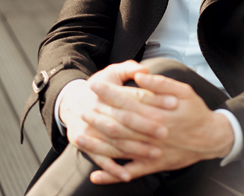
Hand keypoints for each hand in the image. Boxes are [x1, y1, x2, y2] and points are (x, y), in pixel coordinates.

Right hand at [59, 61, 178, 181]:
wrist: (70, 102)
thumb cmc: (99, 87)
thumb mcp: (111, 72)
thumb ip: (129, 68)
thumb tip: (145, 70)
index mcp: (106, 92)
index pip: (133, 96)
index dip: (154, 99)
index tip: (173, 102)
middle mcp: (97, 111)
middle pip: (124, 120)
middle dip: (145, 127)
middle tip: (165, 131)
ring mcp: (90, 129)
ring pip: (114, 141)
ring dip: (135, 149)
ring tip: (155, 153)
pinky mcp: (84, 143)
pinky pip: (99, 158)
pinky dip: (113, 169)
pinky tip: (127, 175)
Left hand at [79, 72, 233, 184]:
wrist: (211, 137)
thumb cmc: (196, 112)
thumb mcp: (184, 90)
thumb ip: (161, 83)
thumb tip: (140, 76)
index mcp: (157, 112)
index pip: (127, 101)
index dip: (109, 93)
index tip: (95, 85)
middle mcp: (151, 132)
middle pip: (119, 124)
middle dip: (98, 117)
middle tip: (81, 109)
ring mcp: (151, 151)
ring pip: (119, 149)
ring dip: (98, 144)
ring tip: (80, 138)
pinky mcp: (154, 164)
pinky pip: (130, 172)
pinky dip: (113, 175)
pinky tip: (97, 174)